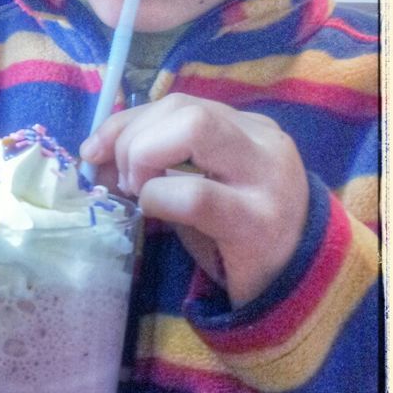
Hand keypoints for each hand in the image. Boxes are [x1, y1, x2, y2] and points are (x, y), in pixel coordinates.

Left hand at [80, 93, 308, 307]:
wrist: (296, 290)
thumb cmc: (239, 237)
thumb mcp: (202, 185)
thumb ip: (160, 158)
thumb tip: (97, 153)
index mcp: (248, 129)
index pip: (177, 103)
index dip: (126, 122)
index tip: (96, 151)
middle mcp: (262, 143)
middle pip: (184, 107)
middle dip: (133, 137)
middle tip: (124, 181)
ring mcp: (265, 179)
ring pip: (193, 129)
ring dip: (144, 157)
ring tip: (140, 194)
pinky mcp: (258, 222)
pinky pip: (194, 193)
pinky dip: (158, 198)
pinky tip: (155, 213)